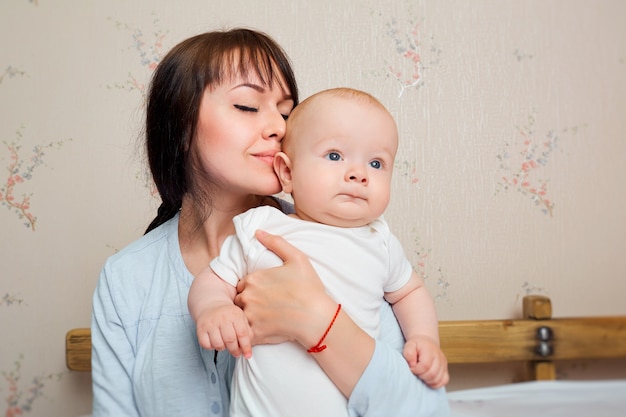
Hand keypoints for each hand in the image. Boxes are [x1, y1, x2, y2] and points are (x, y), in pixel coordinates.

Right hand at [196, 302, 252, 358]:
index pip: (242, 333)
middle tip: (237, 353)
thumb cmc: (228, 315)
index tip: (248, 355)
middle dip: (235, 350)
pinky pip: (206, 345)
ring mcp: (210, 323)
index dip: (246, 346)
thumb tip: (248, 347)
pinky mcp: (200, 329)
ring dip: (223, 348)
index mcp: (235, 314)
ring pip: (218, 344)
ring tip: (225, 345)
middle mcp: (222, 318)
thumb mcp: (241, 318)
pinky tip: (215, 342)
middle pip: (230, 340)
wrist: (211, 305)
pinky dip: (211, 347)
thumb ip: (247, 331)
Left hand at [234, 230, 334, 347]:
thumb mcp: (297, 258)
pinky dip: (250, 333)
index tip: (265, 292)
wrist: (317, 317)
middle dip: (249, 302)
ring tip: (266, 319)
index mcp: (254, 278)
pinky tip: (264, 331)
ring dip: (248, 317)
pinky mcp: (256, 332)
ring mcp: (251, 315)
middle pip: (239, 299)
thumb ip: (276, 243)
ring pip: (240, 316)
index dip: (252, 287)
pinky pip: (245, 333)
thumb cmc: (309, 287)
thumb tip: (258, 232)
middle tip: (266, 306)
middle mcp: (248, 296)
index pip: (243, 283)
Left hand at [403, 335, 448, 388]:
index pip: (425, 365)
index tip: (412, 367)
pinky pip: (443, 381)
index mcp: (430, 350)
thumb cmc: (417, 345)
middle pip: (432, 374)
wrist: (427, 343)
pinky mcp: (445, 370)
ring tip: (421, 374)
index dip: (416, 369)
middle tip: (416, 371)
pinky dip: (435, 383)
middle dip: (421, 376)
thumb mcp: (410, 345)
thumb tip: (413, 364)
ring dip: (427, 380)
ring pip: (438, 379)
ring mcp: (444, 364)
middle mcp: (439, 357)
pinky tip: (428, 379)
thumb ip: (409, 353)